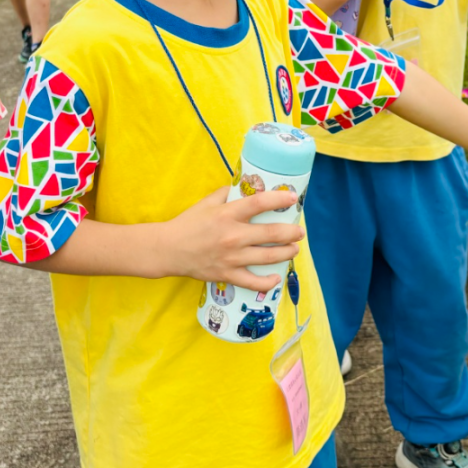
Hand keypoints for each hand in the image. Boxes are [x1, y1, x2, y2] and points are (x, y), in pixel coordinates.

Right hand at [159, 187, 303, 291]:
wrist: (168, 250)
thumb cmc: (188, 223)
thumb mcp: (207, 202)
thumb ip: (228, 193)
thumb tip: (247, 185)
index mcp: (228, 214)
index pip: (259, 203)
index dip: (279, 200)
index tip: (293, 199)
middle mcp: (233, 236)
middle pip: (272, 233)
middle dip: (292, 232)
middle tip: (299, 231)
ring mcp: (231, 257)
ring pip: (268, 257)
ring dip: (287, 253)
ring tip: (294, 249)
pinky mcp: (227, 274)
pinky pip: (252, 282)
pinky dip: (267, 282)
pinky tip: (276, 277)